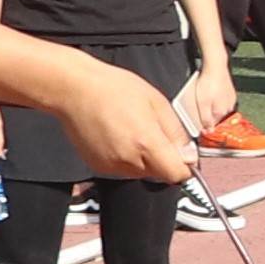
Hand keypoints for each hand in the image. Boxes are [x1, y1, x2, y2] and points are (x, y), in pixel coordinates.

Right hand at [60, 53, 197, 186]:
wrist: (75, 89)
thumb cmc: (114, 89)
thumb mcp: (157, 103)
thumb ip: (176, 133)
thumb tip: (189, 156)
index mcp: (146, 143)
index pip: (176, 174)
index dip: (183, 166)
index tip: (182, 154)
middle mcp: (128, 160)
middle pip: (159, 174)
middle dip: (162, 159)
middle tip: (152, 132)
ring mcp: (110, 165)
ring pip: (140, 173)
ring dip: (143, 159)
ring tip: (132, 131)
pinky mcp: (97, 166)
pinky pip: (121, 170)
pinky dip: (125, 159)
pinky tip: (118, 137)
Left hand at [177, 65, 237, 134]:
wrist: (216, 66)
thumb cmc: (208, 82)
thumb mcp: (202, 104)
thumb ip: (206, 119)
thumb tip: (209, 131)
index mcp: (221, 112)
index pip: (213, 126)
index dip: (204, 125)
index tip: (198, 123)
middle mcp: (228, 108)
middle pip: (216, 117)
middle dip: (208, 115)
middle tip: (199, 107)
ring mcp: (230, 99)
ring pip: (219, 108)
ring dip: (212, 106)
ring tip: (204, 98)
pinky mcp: (230, 92)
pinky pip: (222, 100)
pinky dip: (216, 99)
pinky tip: (210, 92)